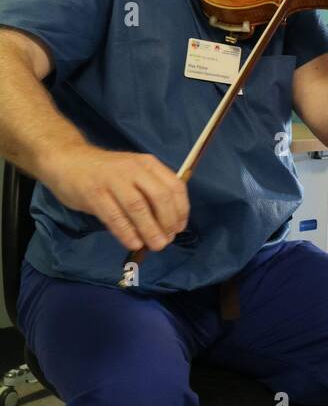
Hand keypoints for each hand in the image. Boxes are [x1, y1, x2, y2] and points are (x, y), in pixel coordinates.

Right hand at [39, 146, 189, 251]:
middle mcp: (133, 169)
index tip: (179, 228)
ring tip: (155, 245)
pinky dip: (126, 232)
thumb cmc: (105, 173)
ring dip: (150, 229)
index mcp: (148, 164)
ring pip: (138, 207)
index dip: (181, 210)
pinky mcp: (94, 193)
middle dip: (168, 222)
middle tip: (167, 240)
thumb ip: (149, 192)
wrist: (67, 160)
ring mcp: (112, 180)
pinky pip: (114, 216)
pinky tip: (133, 244)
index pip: (174, 186)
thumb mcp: (132, 174)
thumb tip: (166, 225)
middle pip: (159, 196)